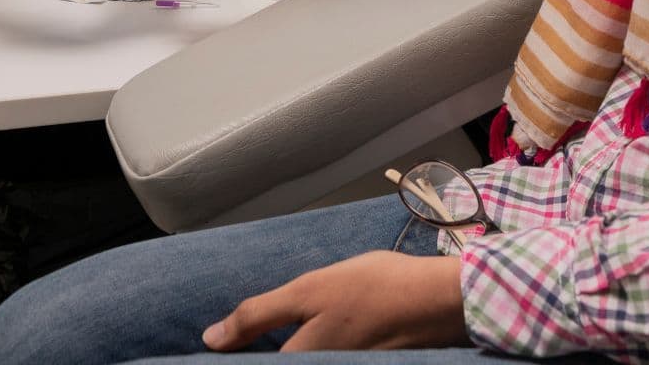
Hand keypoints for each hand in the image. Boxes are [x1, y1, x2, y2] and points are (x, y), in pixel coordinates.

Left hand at [202, 252, 467, 352]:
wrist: (437, 301)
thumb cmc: (373, 290)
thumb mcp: (310, 291)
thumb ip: (258, 316)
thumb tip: (211, 340)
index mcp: (298, 364)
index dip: (234, 355)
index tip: (219, 344)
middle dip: (258, 353)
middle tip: (240, 334)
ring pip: (297, 362)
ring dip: (282, 352)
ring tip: (268, 335)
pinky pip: (321, 361)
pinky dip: (307, 350)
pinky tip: (312, 332)